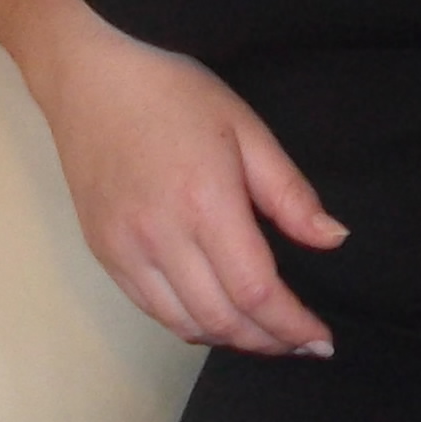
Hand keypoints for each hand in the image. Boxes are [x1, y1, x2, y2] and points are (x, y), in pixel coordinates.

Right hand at [26, 15, 346, 356]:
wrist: (88, 78)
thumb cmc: (173, 92)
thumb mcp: (246, 128)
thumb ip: (289, 193)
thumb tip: (333, 240)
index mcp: (205, 203)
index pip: (256, 292)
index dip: (293, 326)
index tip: (322, 340)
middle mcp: (161, 238)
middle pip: (223, 320)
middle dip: (270, 341)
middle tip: (301, 343)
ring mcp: (125, 251)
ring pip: (186, 325)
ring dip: (232, 340)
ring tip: (265, 334)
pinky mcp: (104, 254)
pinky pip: (153, 311)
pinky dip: (191, 325)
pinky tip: (217, 317)